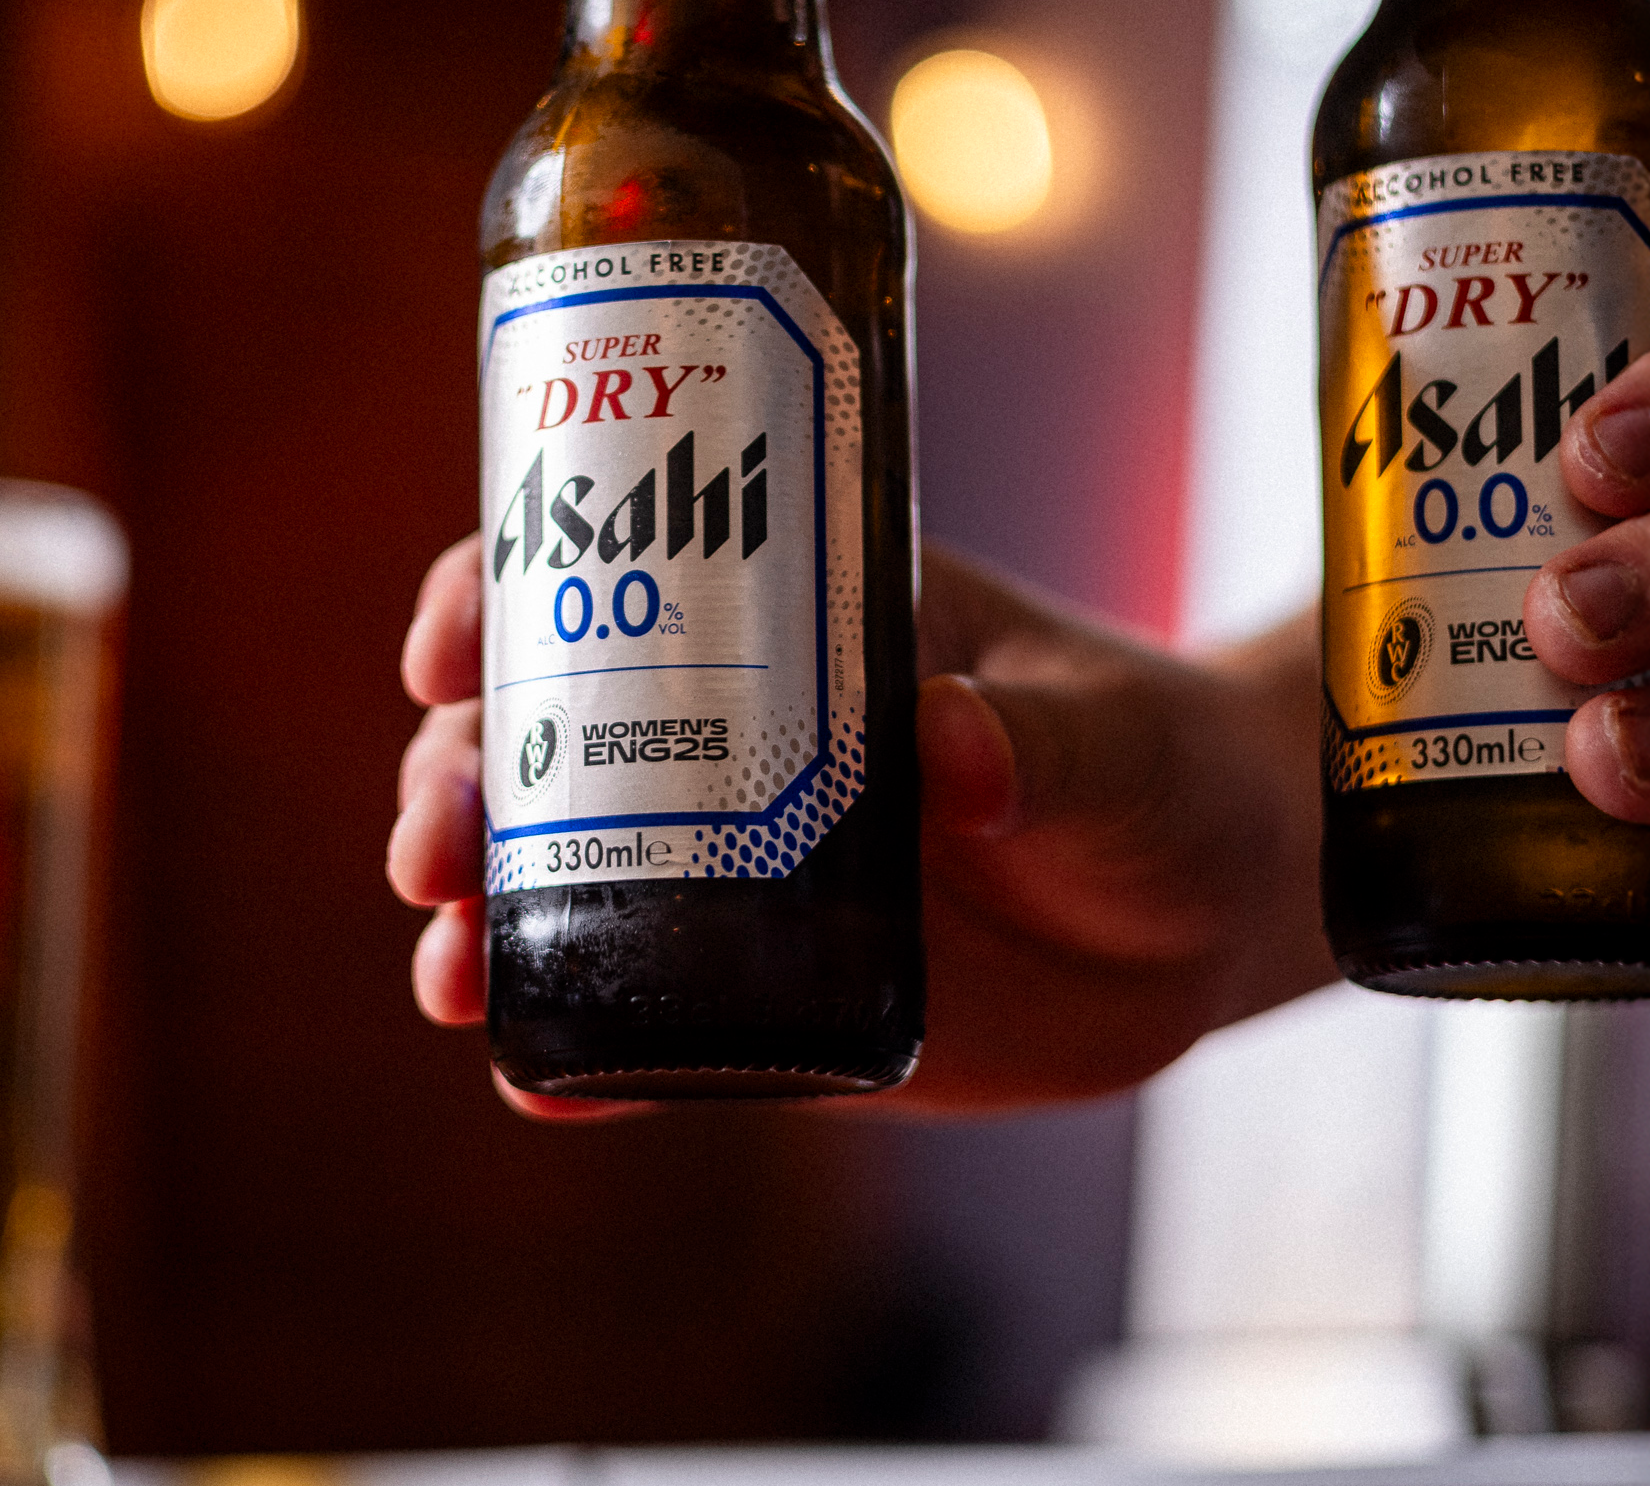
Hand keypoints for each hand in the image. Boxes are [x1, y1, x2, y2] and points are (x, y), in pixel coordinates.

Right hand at [389, 535, 1338, 1117]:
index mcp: (796, 617)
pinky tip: (527, 1076)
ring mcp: (740, 866)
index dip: (500, 596)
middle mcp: (735, 731)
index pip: (612, 574)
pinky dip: (577, 1052)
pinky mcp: (771, 993)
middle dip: (455, 779)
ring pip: (562, 878)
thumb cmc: (1157, 765)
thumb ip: (1040, 740)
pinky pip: (648, 1024)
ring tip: (454, 971)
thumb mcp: (1110, 738)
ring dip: (483, 917)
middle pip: (544, 735)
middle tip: (436, 847)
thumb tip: (950, 750)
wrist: (1214, 911)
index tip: (446, 648)